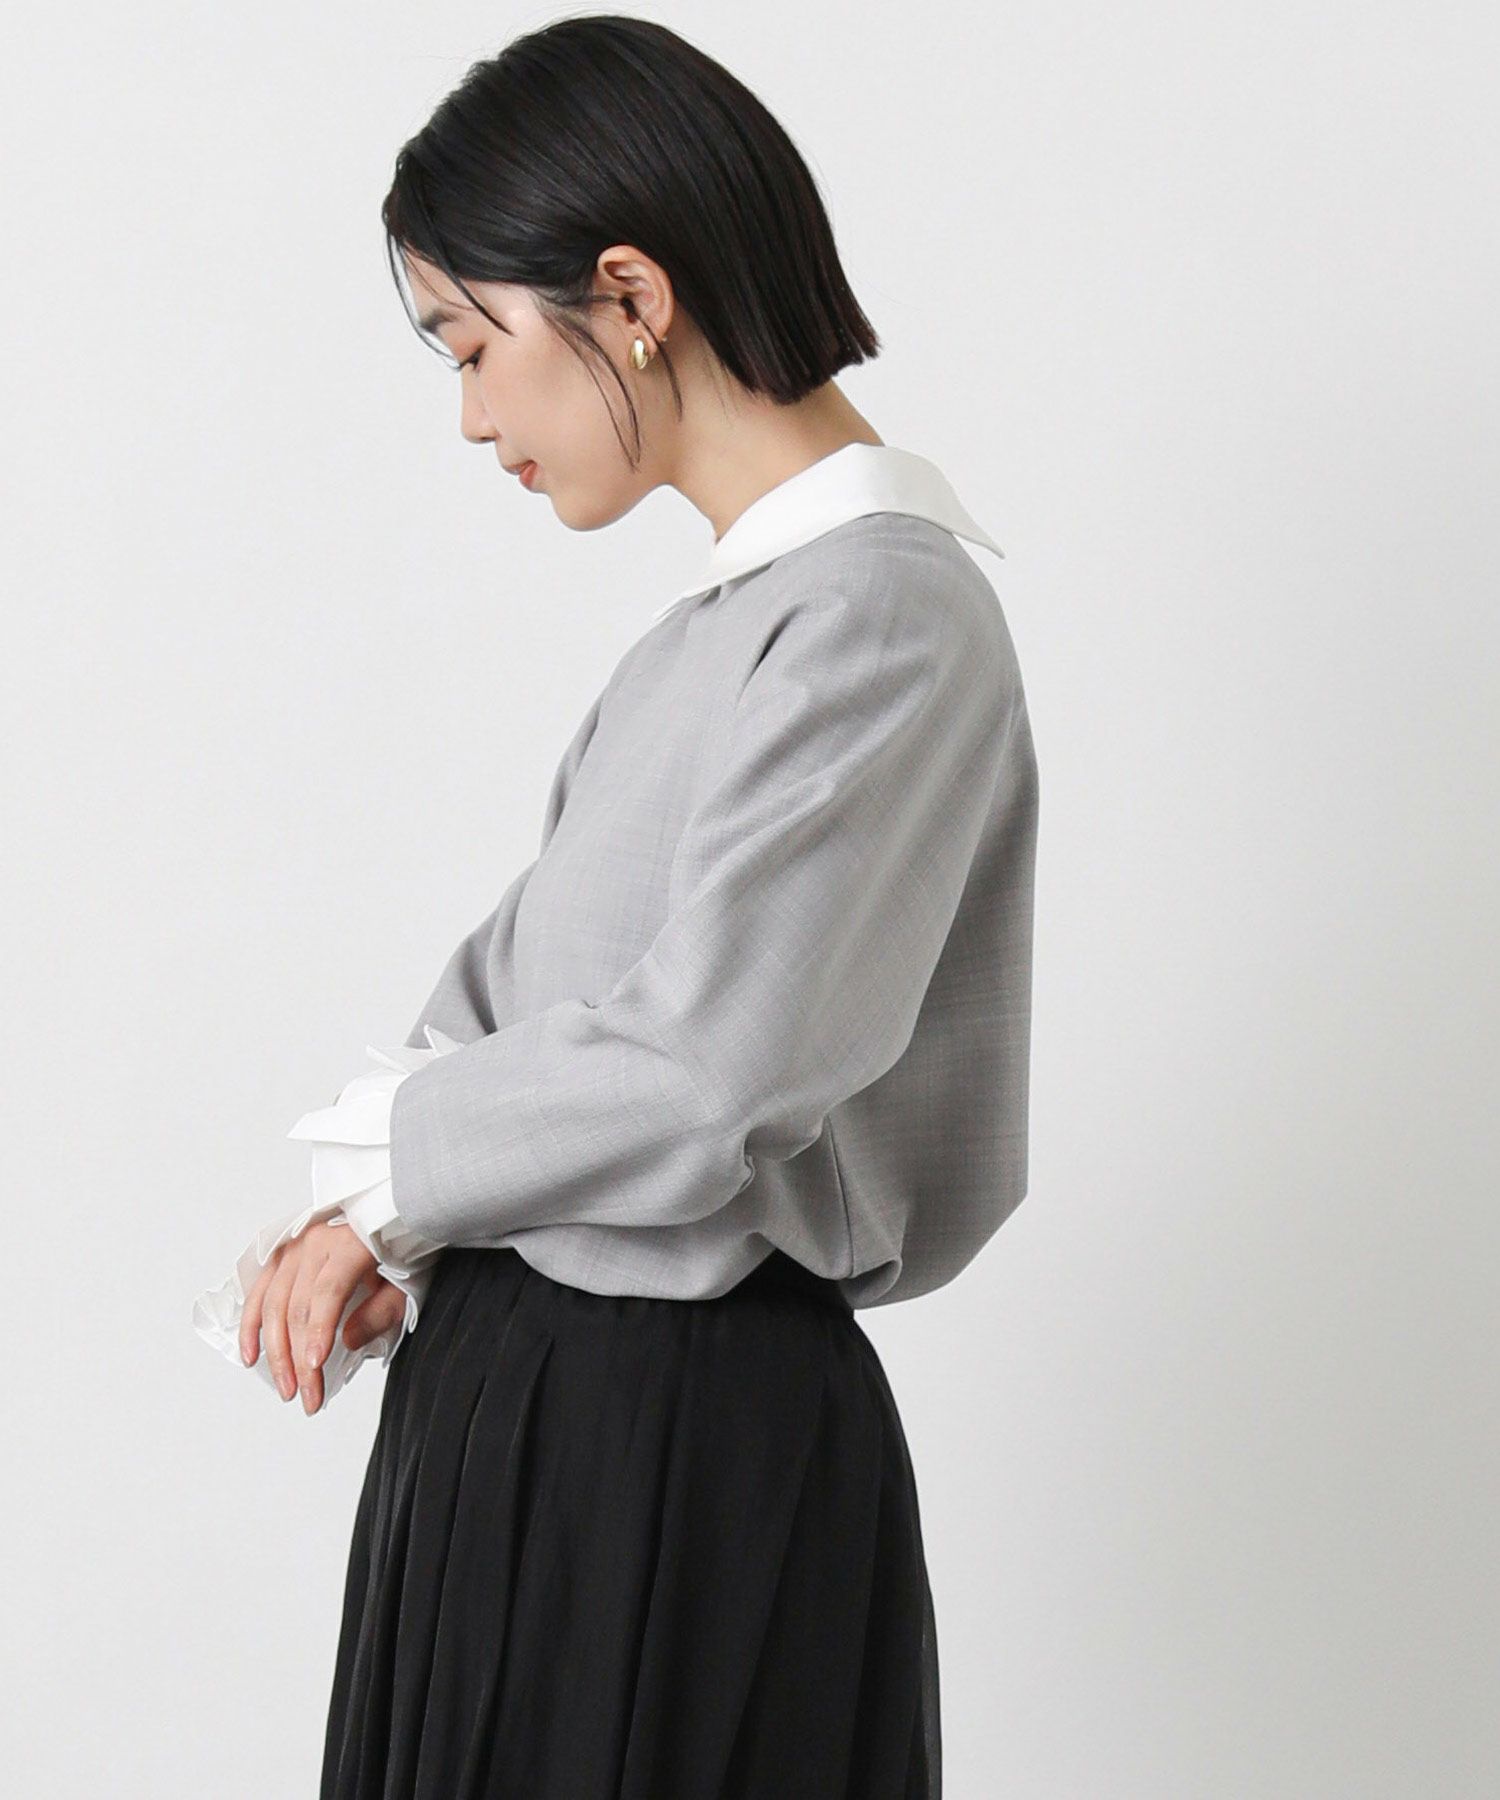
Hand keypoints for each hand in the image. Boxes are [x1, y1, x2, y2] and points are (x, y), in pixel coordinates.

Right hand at [239, 1220, 405, 1413]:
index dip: (319, 1331)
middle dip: (299, 1358)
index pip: (328, 1292)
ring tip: (286, 1387)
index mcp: (350, 1243)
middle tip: (308, 1396)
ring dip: (275, 1351)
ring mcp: (295, 1247)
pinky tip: (251, 1355)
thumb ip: (380, 1311)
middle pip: (297, 1306)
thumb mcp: (406, 1281)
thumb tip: (347, 1341)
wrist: (393, 1216)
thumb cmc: (401, 1249)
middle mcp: (316, 1241)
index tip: (315, 1366)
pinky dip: (250, 1325)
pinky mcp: (282, 1255)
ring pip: (272, 1304)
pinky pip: (258, 1293)